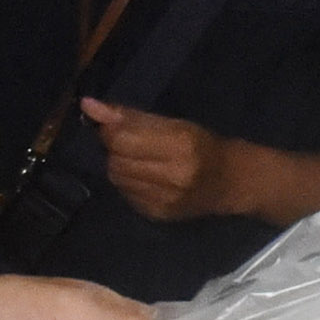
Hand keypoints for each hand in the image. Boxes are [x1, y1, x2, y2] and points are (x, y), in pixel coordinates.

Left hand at [83, 101, 242, 221]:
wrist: (230, 183)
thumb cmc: (204, 145)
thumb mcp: (174, 123)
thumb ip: (130, 116)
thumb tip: (88, 105)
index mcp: (179, 146)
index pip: (122, 140)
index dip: (109, 130)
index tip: (110, 123)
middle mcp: (171, 176)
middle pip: (116, 161)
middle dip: (115, 148)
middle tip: (129, 142)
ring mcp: (163, 200)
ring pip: (117, 179)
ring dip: (119, 165)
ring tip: (138, 159)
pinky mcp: (157, 215)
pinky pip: (125, 194)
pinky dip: (128, 182)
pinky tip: (145, 177)